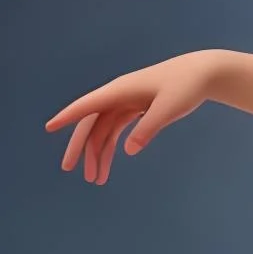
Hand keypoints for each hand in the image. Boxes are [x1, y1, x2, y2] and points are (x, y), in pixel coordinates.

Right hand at [47, 48, 226, 184]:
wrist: (202, 73)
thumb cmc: (185, 86)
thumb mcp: (169, 108)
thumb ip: (148, 128)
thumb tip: (129, 150)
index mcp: (120, 91)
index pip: (87, 106)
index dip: (67, 116)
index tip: (49, 127)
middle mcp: (118, 96)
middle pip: (91, 123)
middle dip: (79, 147)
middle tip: (68, 170)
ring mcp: (125, 102)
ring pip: (103, 131)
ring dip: (98, 154)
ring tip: (97, 180)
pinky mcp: (135, 108)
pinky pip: (116, 130)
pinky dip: (111, 147)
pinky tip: (108, 164)